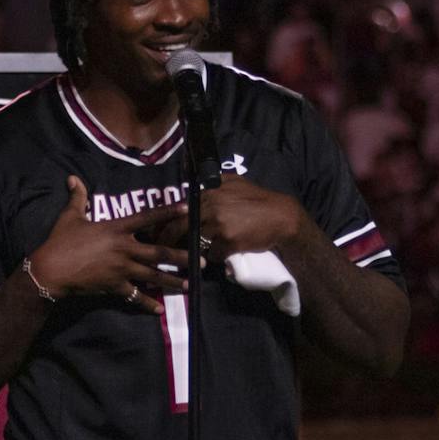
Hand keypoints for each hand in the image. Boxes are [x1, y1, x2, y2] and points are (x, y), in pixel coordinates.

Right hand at [28, 175, 191, 313]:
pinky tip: (159, 310)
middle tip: (202, 261)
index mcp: (116, 229)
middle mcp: (125, 248)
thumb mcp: (70, 216)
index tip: (187, 208)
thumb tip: (72, 178)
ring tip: (190, 285)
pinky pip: (135, 296)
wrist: (52, 269)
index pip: (148, 218)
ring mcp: (122, 269)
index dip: (168, 212)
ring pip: (153, 276)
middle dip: (182, 257)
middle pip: (160, 252)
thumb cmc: (61, 241)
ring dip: (173, 281)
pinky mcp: (115, 286)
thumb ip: (78, 197)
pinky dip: (147, 304)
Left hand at [149, 175, 301, 257]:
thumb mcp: (235, 183)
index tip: (157, 230)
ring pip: (195, 242)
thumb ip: (213, 186)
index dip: (166, 222)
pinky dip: (215, 256)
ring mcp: (218, 224)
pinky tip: (225, 251)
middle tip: (161, 248)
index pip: (179, 208)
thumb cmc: (258, 199)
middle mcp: (211, 205)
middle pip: (179, 227)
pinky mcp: (227, 241)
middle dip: (167, 239)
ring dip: (196, 249)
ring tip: (197, 252)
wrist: (281, 217)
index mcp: (209, 191)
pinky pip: (212, 254)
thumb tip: (193, 194)